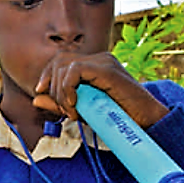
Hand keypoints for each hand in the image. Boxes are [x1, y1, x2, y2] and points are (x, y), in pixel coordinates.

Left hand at [33, 51, 168, 127]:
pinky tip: (74, 104)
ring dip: (61, 93)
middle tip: (64, 110)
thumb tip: (36, 98)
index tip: (42, 96)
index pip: (58, 61)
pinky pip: (76, 70)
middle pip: (58, 61)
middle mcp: (98, 59)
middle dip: (53, 88)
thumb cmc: (118, 117)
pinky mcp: (107, 69)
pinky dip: (68, 88)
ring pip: (65, 66)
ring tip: (72, 112)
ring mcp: (104, 62)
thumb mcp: (82, 110)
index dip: (46, 77)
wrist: (147, 123)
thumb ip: (60, 103)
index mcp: (92, 65)